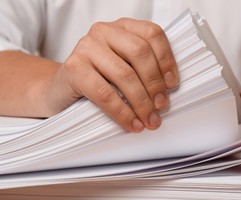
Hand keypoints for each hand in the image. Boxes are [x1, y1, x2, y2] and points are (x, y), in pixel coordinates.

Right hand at [45, 18, 177, 131]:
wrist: (61, 91)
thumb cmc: (99, 80)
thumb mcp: (125, 69)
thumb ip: (144, 71)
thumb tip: (168, 93)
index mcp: (122, 28)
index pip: (152, 34)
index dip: (166, 60)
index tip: (172, 84)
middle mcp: (104, 32)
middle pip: (140, 53)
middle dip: (155, 84)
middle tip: (161, 107)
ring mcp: (86, 47)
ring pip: (125, 75)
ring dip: (142, 103)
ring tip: (149, 120)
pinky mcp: (73, 68)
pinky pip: (105, 94)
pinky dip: (123, 113)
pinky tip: (132, 124)